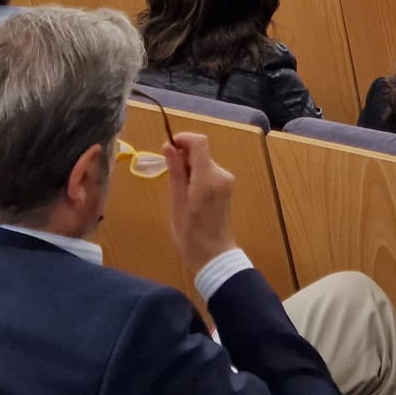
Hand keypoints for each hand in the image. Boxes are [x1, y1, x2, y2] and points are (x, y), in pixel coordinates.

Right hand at [163, 131, 237, 271]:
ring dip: (189, 168)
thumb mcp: (176, 202)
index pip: (199, 142)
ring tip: (179, 192)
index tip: (168, 147)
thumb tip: (168, 146)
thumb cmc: (190, 233)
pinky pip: (209, 172)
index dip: (183, 139)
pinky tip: (190, 196)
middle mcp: (221, 174)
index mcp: (207, 178)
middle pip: (200, 153)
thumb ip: (175, 172)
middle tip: (169, 176)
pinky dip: (197, 176)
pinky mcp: (227, 187)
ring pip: (204, 162)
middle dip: (183, 158)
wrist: (213, 255)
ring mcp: (226, 181)